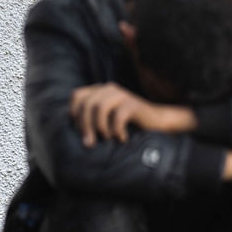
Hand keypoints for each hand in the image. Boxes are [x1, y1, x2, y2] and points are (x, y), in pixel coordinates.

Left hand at [70, 83, 197, 146]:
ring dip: (100, 128)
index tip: (80, 130)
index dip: (74, 114)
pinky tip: (122, 138)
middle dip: (85, 126)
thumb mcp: (107, 118)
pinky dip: (117, 131)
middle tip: (89, 143)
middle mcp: (109, 88)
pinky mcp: (133, 104)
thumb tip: (77, 133)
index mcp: (100, 90)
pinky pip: (117, 117)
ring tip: (107, 139)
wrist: (157, 121)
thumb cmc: (129, 123)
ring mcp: (122, 95)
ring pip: (99, 108)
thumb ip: (92, 118)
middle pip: (87, 104)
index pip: (77, 96)